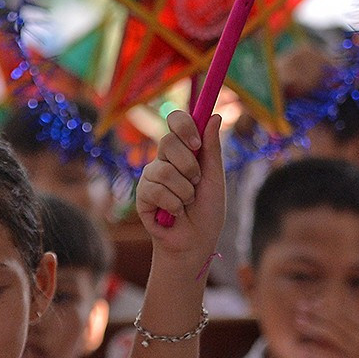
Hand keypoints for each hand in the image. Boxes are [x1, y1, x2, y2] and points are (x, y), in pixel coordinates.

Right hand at [136, 111, 224, 267]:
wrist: (196, 241)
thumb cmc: (208, 210)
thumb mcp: (214, 178)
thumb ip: (212, 148)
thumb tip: (215, 116)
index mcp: (184, 150)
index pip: (176, 121)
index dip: (184, 126)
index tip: (196, 143)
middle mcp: (165, 159)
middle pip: (167, 141)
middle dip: (189, 165)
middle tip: (196, 182)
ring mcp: (151, 176)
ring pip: (164, 170)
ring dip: (184, 191)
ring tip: (187, 202)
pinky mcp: (142, 194)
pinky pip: (155, 190)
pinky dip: (172, 204)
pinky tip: (174, 214)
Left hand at [294, 304, 358, 357]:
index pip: (346, 315)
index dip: (328, 308)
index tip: (314, 303)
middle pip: (336, 321)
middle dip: (317, 312)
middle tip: (301, 307)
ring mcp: (357, 354)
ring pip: (330, 334)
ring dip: (312, 326)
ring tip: (298, 322)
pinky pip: (327, 357)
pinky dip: (313, 352)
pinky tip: (302, 349)